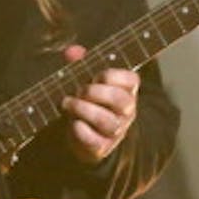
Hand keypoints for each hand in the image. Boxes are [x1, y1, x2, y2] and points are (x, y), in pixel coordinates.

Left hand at [59, 44, 139, 163]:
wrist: (84, 134)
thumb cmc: (88, 100)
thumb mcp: (86, 79)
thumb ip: (80, 63)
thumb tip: (71, 52)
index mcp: (127, 90)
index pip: (131, 80)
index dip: (110, 75)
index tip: (95, 76)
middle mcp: (126, 111)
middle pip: (121, 101)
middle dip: (96, 93)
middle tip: (78, 91)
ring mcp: (116, 130)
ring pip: (108, 122)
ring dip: (84, 110)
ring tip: (67, 103)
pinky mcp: (102, 147)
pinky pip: (94, 140)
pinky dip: (81, 130)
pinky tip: (72, 122)